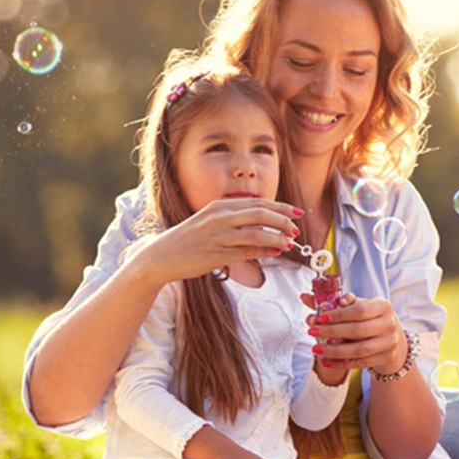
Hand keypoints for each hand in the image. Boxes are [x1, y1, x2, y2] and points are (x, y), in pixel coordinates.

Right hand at [122, 197, 302, 283]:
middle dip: (283, 221)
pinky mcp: (215, 254)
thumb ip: (235, 220)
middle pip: (260, 214)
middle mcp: (219, 217)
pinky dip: (264, 251)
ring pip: (256, 233)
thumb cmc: (189, 239)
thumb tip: (264, 226)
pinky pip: (246, 252)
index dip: (280, 207)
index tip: (297, 213)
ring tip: (290, 242)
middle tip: (297, 228)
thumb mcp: (211, 222)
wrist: (161, 256)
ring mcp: (217, 236)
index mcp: (219, 206)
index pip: (257, 203)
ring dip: (277, 238)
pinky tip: (275, 252)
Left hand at [300, 294, 404, 373]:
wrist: (392, 337)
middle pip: (357, 330)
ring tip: (316, 349)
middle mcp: (389, 324)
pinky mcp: (384, 358)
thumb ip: (333, 302)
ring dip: (334, 350)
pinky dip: (341, 363)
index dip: (338, 315)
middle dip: (331, 332)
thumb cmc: (369, 317)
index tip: (319, 317)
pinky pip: (359, 363)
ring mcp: (388, 343)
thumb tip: (305, 297)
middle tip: (312, 332)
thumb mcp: (357, 305)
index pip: (359, 310)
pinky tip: (326, 360)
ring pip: (358, 350)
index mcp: (382, 306)